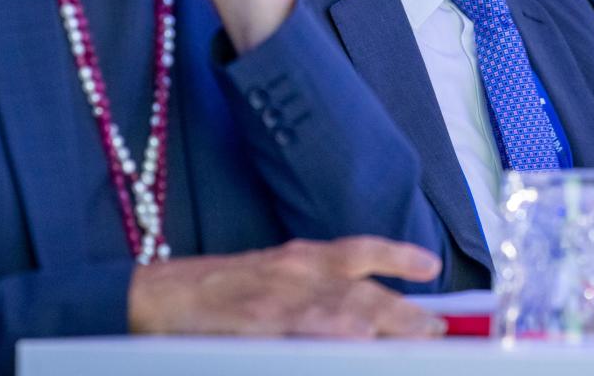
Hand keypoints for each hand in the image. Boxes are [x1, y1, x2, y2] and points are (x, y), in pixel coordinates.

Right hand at [128, 236, 444, 338]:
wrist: (155, 296)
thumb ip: (311, 291)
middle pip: (362, 290)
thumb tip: (359, 316)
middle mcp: (295, 271)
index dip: (398, 256)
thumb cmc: (213, 293)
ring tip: (417, 339)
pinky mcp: (256, 323)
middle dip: (404, 310)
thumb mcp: (268, 279)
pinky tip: (358, 343)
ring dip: (384, 325)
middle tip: (438, 327)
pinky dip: (334, 335)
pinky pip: (305, 331)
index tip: (431, 265)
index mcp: (298, 258)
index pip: (359, 251)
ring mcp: (277, 299)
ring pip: (343, 311)